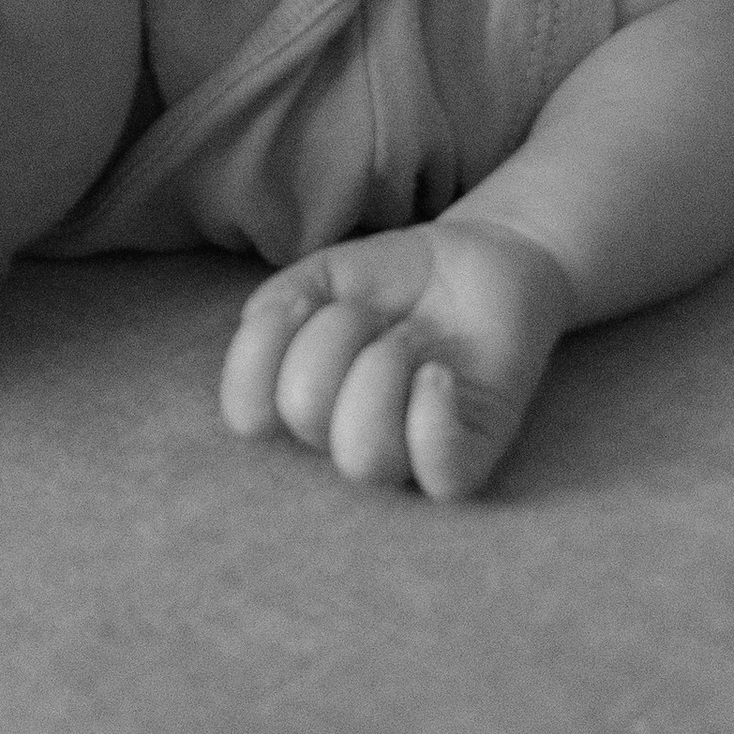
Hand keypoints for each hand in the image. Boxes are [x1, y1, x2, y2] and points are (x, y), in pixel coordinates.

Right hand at [219, 214, 574, 500]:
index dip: (257, 355)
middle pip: (305, 414)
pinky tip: (439, 375)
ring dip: (379, 374)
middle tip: (369, 313)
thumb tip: (256, 326)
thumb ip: (281, 298)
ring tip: (405, 343)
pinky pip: (439, 473)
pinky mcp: (468, 457)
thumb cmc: (399, 279)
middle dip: (333, 337)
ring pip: (363, 457)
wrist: (485, 261)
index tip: (300, 302)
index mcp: (304, 397)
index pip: (248, 414)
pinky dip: (432, 417)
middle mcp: (345, 434)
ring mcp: (406, 453)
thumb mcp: (327, 273)